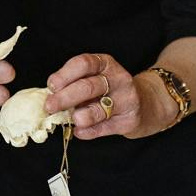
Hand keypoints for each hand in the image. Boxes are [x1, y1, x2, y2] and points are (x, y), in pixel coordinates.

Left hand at [46, 54, 170, 139]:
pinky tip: (79, 131)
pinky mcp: (129, 120)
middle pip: (88, 86)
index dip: (64, 74)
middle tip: (50, 106)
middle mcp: (118, 79)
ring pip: (98, 109)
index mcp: (105, 64)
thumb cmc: (110, 91)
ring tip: (72, 119)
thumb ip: (75, 85)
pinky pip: (104, 128)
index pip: (83, 63)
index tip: (51, 86)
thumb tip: (49, 97)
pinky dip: (88, 131)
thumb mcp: (96, 79)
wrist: (146, 104)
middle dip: (65, 97)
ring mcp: (126, 100)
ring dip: (80, 115)